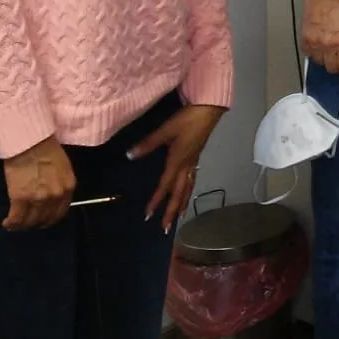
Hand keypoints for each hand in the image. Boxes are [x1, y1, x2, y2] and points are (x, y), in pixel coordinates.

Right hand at [1, 136, 76, 229]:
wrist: (30, 140)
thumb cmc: (46, 148)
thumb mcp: (63, 167)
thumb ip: (60, 183)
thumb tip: (51, 195)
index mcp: (68, 187)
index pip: (60, 212)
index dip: (49, 219)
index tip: (42, 220)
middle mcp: (56, 196)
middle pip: (45, 219)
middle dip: (35, 223)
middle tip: (27, 223)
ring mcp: (38, 198)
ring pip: (30, 221)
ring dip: (22, 225)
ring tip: (15, 224)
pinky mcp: (20, 198)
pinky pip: (16, 218)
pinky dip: (11, 223)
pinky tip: (7, 223)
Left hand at [128, 104, 226, 232]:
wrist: (209, 110)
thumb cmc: (187, 120)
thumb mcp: (165, 130)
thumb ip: (148, 144)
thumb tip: (129, 155)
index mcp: (177, 161)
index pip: (164, 185)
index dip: (156, 200)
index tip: (148, 215)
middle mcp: (186, 165)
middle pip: (179, 193)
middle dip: (171, 211)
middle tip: (165, 228)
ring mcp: (193, 162)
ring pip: (188, 188)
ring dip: (182, 203)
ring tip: (179, 217)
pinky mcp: (197, 157)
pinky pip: (192, 179)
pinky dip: (189, 190)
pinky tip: (188, 191)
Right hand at [301, 0, 338, 86]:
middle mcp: (329, 46)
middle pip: (332, 69)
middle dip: (338, 67)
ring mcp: (316, 43)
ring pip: (320, 63)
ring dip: (326, 60)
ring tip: (330, 50)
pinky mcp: (305, 38)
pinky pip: (310, 54)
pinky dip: (315, 52)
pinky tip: (320, 45)